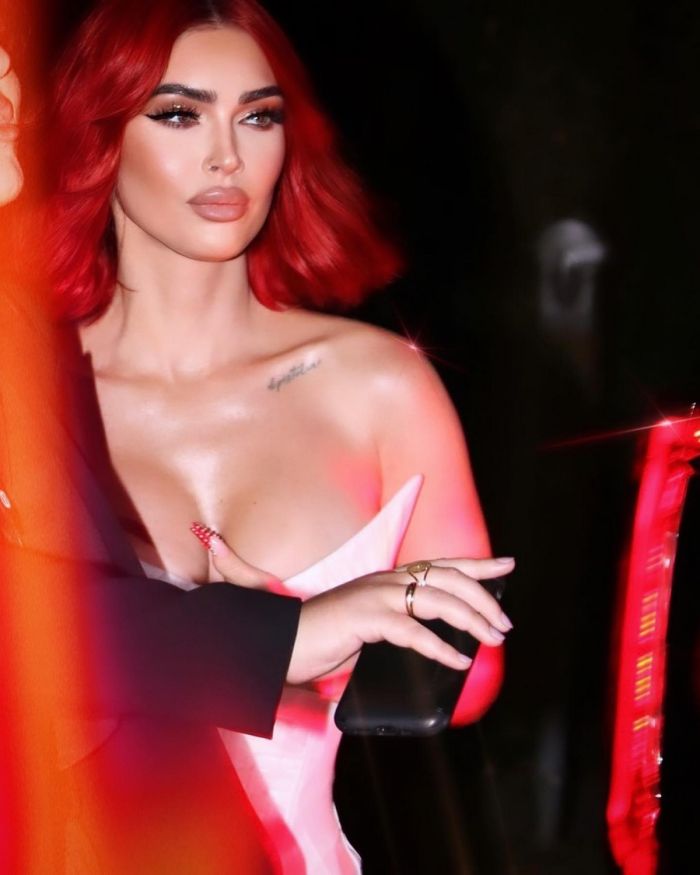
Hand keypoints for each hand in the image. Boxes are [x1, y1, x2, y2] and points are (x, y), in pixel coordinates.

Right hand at [189, 525, 513, 685]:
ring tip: (492, 640)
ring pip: (437, 599)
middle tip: (506, 623)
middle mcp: (386, 580)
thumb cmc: (326, 639)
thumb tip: (440, 643)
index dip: (477, 564)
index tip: (508, 564)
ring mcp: (376, 596)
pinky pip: (413, 632)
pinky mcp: (366, 618)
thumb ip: (400, 627)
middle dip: (483, 597)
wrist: (284, 643)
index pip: (441, 565)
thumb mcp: (371, 627)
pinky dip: (441, 648)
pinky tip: (459, 661)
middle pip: (447, 578)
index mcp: (388, 579)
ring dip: (471, 620)